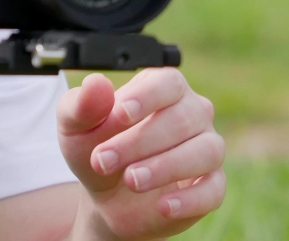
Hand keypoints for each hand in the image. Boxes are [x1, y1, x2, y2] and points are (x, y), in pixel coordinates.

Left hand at [57, 69, 224, 239]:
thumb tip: (96, 84)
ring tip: (131, 181)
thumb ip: (81, 104)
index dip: (147, 97)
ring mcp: (205, 147)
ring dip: (166, 167)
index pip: (167, 82)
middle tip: (104, 161)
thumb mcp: (75, 127)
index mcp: (160, 86)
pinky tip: (163, 206)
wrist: (104, 194)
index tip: (121, 115)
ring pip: (206, 151)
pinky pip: (213, 189)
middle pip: (183, 118)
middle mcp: (191, 111)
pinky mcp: (211, 184)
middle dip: (140, 142)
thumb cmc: (93, 146)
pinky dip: (190, 199)